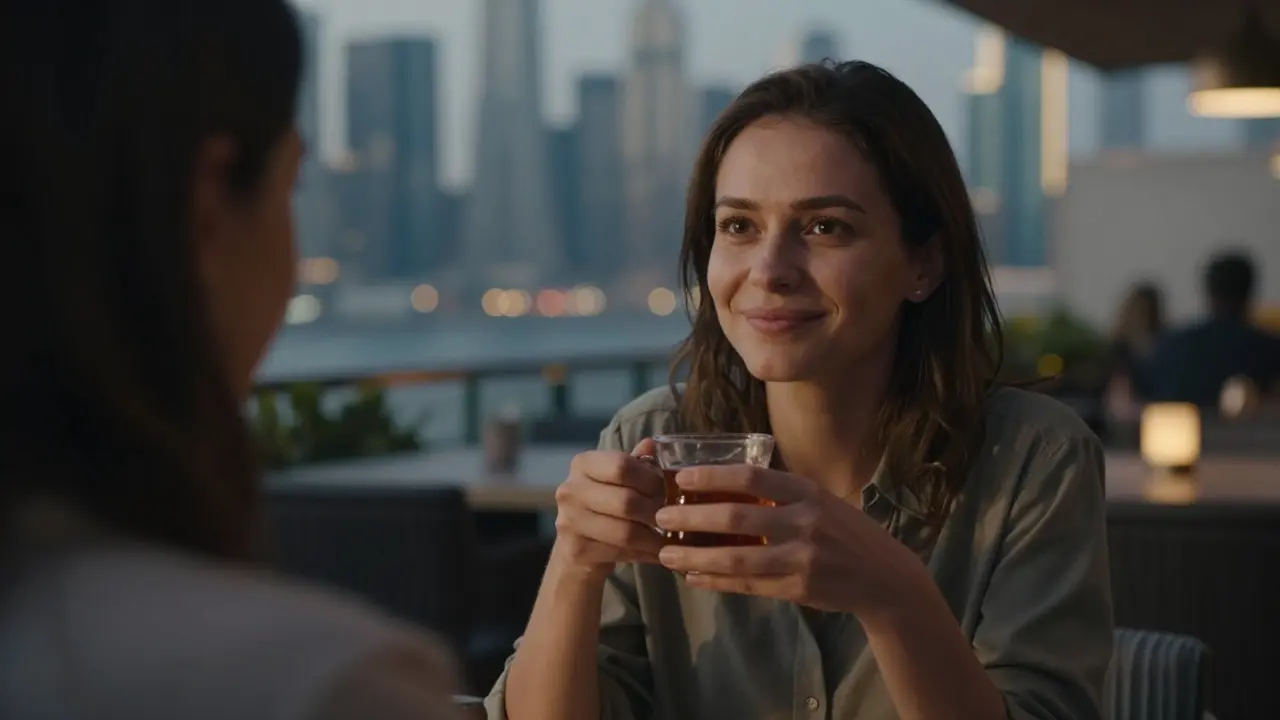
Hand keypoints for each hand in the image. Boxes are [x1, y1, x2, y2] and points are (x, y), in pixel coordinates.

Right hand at [551, 438, 666, 576]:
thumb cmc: (603, 505)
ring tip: (670, 537)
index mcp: (583, 464)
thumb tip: (653, 444)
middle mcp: (570, 489)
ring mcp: (570, 521)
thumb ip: (636, 463)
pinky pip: (622, 552)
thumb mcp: (618, 480)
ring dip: (654, 537)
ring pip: (626, 531)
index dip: (650, 479)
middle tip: (672, 518)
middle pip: (626, 501)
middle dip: (656, 511)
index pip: (622, 465)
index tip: (665, 490)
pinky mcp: (577, 549)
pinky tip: (658, 552)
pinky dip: (646, 553)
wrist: (576, 547)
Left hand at [654, 465, 922, 614]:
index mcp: (807, 492)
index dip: (712, 476)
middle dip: (691, 517)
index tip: (680, 478)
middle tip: (660, 516)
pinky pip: (748, 585)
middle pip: (736, 517)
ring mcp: (803, 558)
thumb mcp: (819, 501)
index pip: (752, 477)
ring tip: (666, 554)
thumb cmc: (843, 532)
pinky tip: (694, 577)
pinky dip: (717, 581)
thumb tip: (722, 485)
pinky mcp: (800, 589)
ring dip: (696, 557)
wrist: (884, 577)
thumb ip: (779, 495)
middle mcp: (806, 522)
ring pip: (736, 558)